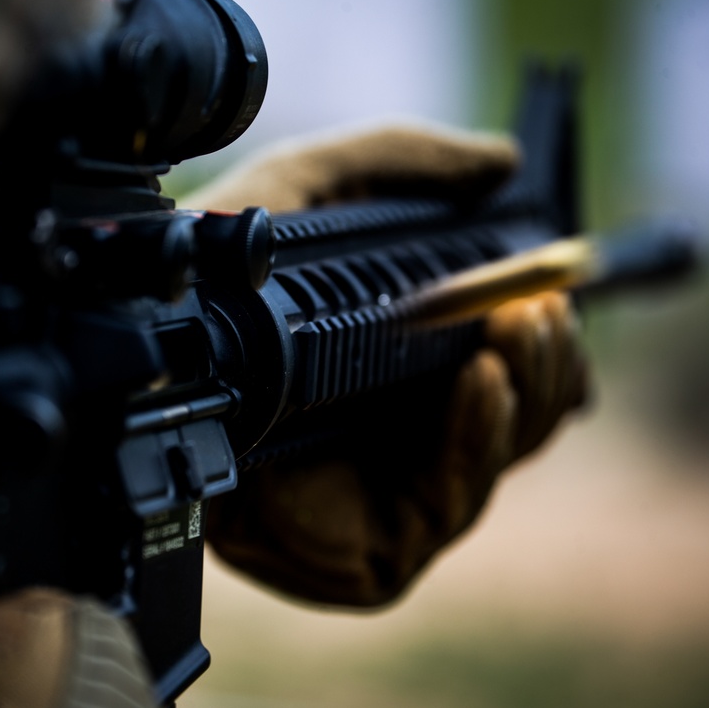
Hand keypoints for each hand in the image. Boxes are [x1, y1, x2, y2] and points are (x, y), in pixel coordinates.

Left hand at [193, 123, 589, 606]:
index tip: (551, 286)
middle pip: (524, 416)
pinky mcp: (374, 548)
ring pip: (501, 457)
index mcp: (412, 366)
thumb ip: (402, 159)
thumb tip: (502, 160)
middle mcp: (411, 432)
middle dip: (545, 361)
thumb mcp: (309, 186)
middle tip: (535, 309)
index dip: (546, 335)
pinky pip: (452, 504)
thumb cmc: (223, 275)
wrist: (157, 349)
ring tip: (515, 332)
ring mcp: (396, 492)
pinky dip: (477, 444)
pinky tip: (478, 385)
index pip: (514, 367)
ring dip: (526, 394)